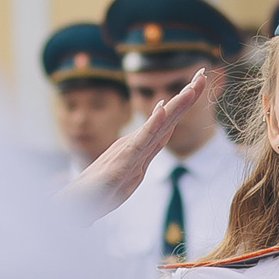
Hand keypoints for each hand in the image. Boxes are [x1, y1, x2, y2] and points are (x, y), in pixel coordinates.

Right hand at [63, 67, 208, 216]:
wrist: (74, 204)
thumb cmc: (100, 190)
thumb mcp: (131, 172)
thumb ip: (144, 150)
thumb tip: (159, 129)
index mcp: (141, 146)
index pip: (168, 122)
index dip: (184, 103)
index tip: (200, 83)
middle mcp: (136, 143)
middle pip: (167, 117)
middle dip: (186, 97)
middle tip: (204, 74)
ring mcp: (129, 150)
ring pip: (158, 125)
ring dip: (175, 106)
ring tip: (191, 88)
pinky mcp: (122, 162)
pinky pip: (140, 142)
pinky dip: (152, 125)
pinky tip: (162, 110)